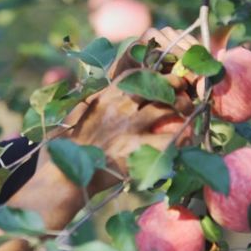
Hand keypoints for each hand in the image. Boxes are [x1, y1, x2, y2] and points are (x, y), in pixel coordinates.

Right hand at [64, 27, 199, 187]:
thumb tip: (113, 89)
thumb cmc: (67, 148)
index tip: (164, 79)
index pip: (136, 73)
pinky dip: (181, 138)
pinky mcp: (134, 151)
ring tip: (189, 113)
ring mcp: (127, 128)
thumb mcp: (79, 115)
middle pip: (155, 86)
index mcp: (104, 97)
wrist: (61, 177)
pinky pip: (167, 140)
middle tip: (184, 94)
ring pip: (164, 108)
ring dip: (182, 108)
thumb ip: (98, 100)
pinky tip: (188, 138)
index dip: (155, 73)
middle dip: (174, 86)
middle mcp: (118, 108)